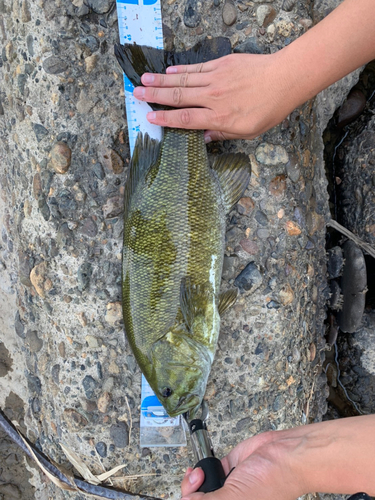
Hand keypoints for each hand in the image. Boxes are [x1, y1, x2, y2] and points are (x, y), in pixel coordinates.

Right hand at [132, 52, 297, 141]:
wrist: (285, 79)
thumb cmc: (268, 109)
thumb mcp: (247, 132)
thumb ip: (222, 134)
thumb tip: (201, 137)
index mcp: (219, 117)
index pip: (186, 118)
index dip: (165, 119)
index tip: (149, 118)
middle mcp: (214, 97)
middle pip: (178, 97)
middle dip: (155, 96)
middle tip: (136, 95)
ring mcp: (216, 78)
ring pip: (183, 80)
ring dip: (162, 80)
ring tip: (144, 80)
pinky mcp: (222, 64)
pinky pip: (196, 68)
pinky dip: (181, 69)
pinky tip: (169, 71)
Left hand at [180, 431, 303, 499]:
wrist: (283, 455)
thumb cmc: (270, 482)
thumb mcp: (235, 499)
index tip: (191, 496)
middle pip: (199, 499)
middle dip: (191, 492)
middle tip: (196, 483)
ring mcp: (228, 487)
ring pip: (200, 488)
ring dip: (193, 481)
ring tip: (198, 475)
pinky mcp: (227, 469)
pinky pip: (206, 471)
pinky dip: (200, 469)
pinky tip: (201, 469)